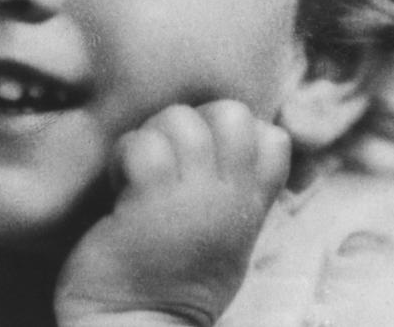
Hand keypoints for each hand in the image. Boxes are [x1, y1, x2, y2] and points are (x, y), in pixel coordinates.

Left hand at [55, 101, 289, 326]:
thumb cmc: (172, 281)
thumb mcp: (224, 238)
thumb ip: (233, 193)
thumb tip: (233, 142)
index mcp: (249, 207)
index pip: (274, 138)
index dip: (236, 131)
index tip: (205, 159)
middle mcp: (229, 199)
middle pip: (233, 112)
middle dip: (193, 120)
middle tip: (168, 157)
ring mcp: (192, 200)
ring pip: (181, 120)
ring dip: (150, 137)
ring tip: (139, 173)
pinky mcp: (149, 203)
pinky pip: (142, 146)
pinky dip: (123, 156)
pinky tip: (119, 187)